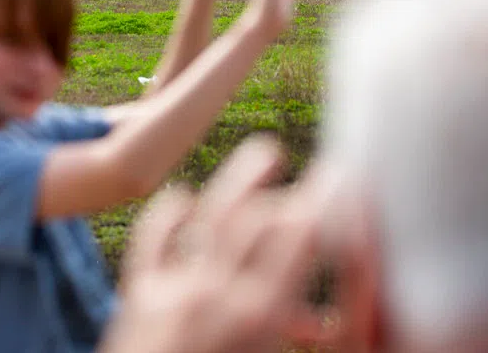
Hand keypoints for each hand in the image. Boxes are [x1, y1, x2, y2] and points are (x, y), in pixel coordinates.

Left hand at [101, 138, 325, 352]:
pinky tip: (183, 197)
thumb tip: (325, 329)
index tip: (347, 183)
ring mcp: (175, 288)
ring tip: (269, 153)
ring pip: (211, 213)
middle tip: (324, 175)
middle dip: (298, 191)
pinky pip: (152, 241)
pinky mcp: (140, 296)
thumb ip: (296, 339)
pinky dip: (169, 214)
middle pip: (262, 219)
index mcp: (260, 319)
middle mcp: (217, 293)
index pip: (300, 238)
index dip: (326, 203)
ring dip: (241, 180)